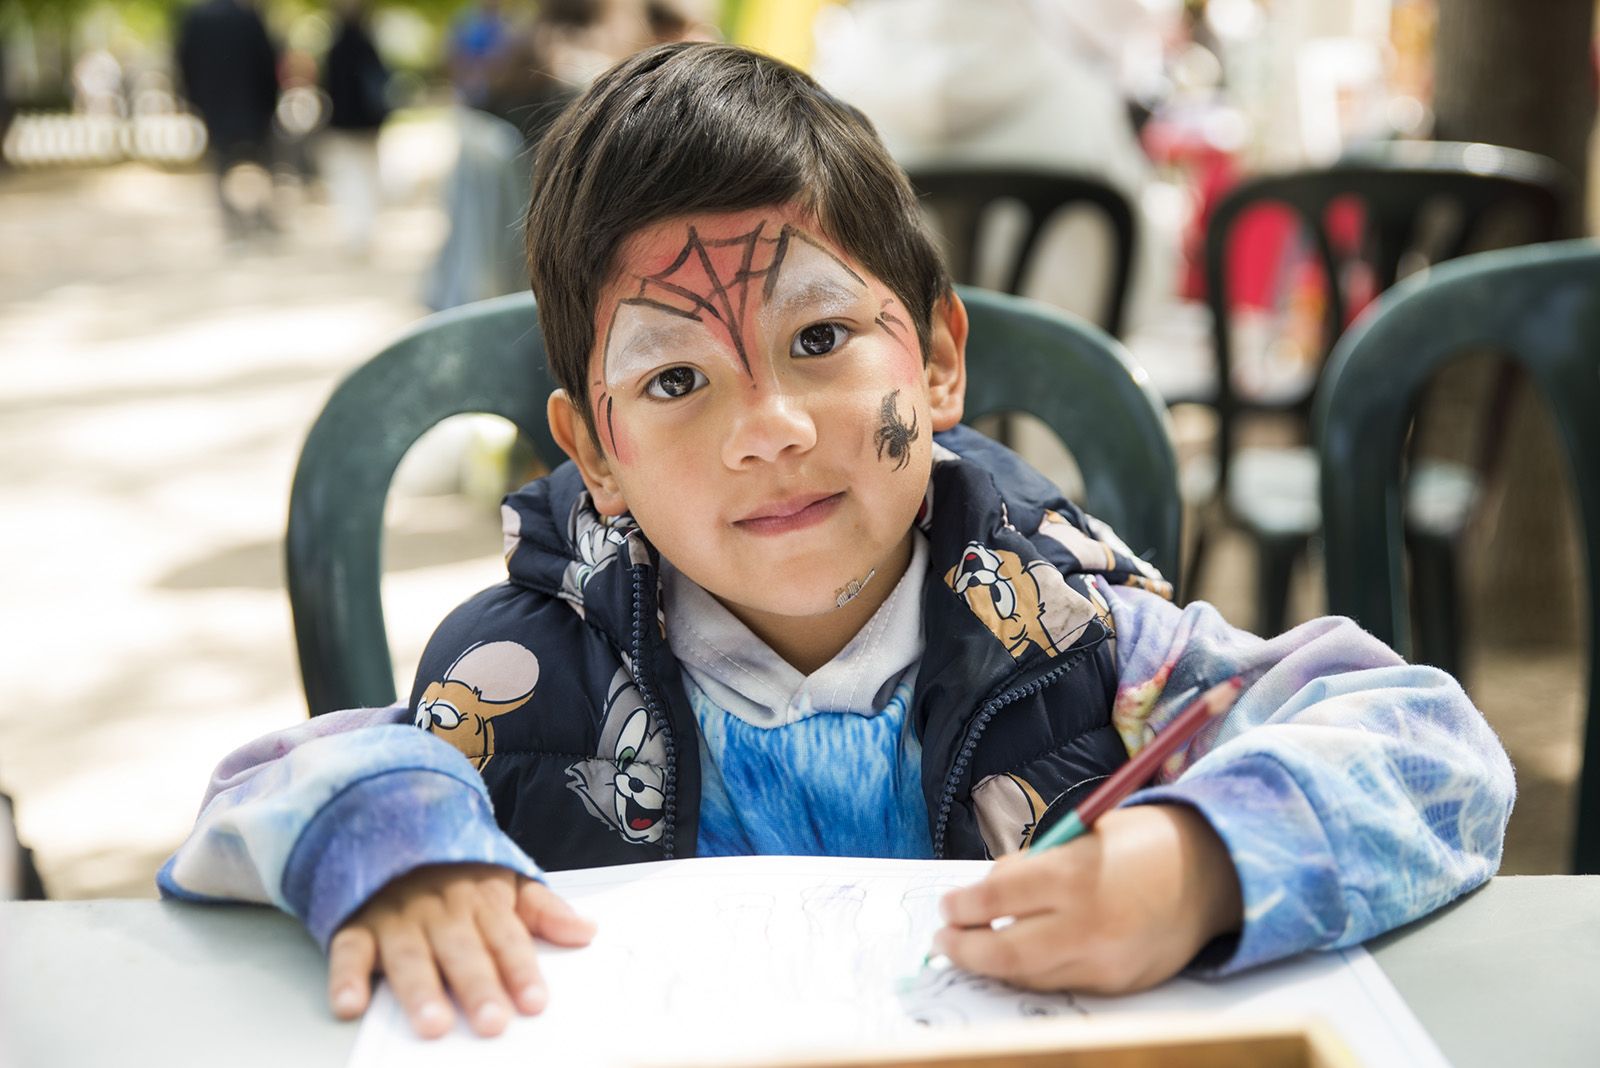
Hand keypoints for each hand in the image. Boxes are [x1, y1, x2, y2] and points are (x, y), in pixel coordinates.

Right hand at [327, 863, 595, 1038]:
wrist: (392, 823)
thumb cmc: (456, 869)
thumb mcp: (505, 878)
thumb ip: (543, 908)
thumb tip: (587, 931)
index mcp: (481, 898)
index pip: (507, 937)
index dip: (520, 969)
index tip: (535, 1002)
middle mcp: (441, 909)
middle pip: (462, 950)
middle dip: (477, 985)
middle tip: (491, 1023)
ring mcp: (396, 916)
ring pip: (409, 955)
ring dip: (419, 989)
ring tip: (432, 1024)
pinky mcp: (356, 923)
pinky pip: (348, 950)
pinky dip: (346, 977)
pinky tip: (351, 1005)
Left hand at [933, 805, 1241, 993]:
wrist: (1212, 873)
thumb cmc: (1140, 843)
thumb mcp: (1079, 835)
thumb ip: (1032, 865)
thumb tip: (982, 894)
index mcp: (1073, 876)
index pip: (993, 900)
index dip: (960, 906)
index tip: (947, 906)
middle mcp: (1087, 925)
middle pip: (1003, 951)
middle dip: (964, 948)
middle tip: (944, 941)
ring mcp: (1104, 961)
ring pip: (1028, 975)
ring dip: (993, 966)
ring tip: (973, 951)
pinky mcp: (1119, 984)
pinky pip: (1060, 984)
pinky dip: (1031, 974)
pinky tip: (1015, 960)